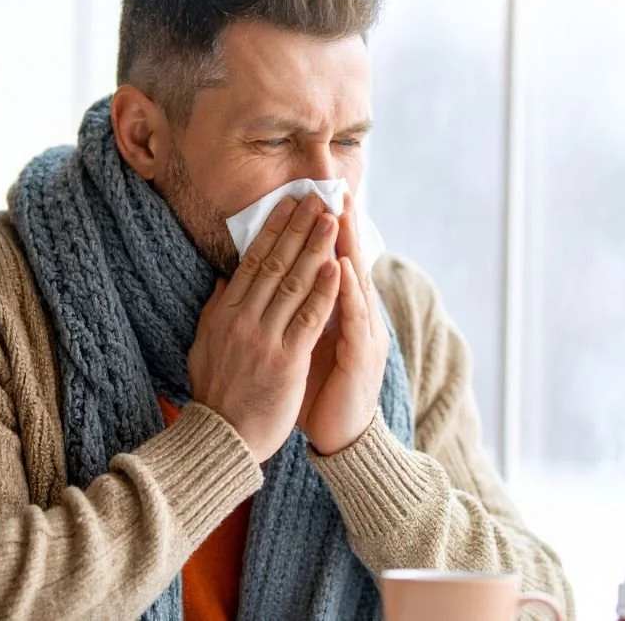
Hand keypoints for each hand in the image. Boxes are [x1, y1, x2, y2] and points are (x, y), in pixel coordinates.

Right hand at [188, 194, 340, 462]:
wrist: (221, 438)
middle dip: (298, 228)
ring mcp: (264, 339)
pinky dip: (324, 291)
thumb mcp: (204, 345)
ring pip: (293, 283)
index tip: (289, 204)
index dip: (273, 230)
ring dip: (315, 248)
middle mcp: (243, 320)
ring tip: (331, 220)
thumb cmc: (216, 395)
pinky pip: (308, 319)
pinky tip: (338, 267)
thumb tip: (225, 280)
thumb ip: (216, 311)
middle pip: (275, 263)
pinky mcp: (286, 361)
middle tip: (316, 198)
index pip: (252, 262)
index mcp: (224, 314)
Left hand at [299, 195, 388, 455]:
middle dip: (338, 226)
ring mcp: (363, 335)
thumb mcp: (299, 345)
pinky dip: (350, 292)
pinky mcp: (363, 357)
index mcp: (337, 314)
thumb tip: (261, 288)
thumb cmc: (317, 392)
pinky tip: (344, 267)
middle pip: (347, 262)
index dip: (321, 232)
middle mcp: (355, 318)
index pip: (329, 263)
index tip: (310, 197)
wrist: (339, 436)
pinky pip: (355, 319)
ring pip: (355, 283)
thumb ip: (288, 314)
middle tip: (331, 188)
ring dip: (348, 247)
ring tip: (340, 214)